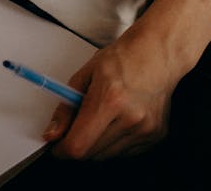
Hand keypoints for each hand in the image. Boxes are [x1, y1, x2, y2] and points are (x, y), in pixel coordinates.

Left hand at [42, 0, 210, 161]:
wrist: (157, 53)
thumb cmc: (123, 57)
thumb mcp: (86, 74)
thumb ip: (66, 107)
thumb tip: (53, 133)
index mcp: (110, 99)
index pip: (79, 145)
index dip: (62, 149)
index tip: (57, 144)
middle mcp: (130, 118)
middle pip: (91, 154)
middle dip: (78, 143)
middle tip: (78, 123)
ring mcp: (145, 130)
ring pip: (107, 156)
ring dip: (96, 143)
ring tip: (102, 115)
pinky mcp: (155, 137)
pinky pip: (124, 153)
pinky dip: (114, 143)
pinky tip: (118, 120)